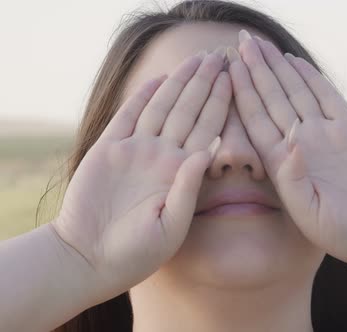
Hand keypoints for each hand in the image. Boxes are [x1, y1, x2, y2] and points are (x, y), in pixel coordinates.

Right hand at [51, 48, 230, 295]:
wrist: (90, 258)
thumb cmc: (136, 252)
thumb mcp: (171, 225)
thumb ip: (188, 188)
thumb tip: (208, 151)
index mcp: (182, 172)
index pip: (207, 129)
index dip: (221, 103)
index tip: (235, 79)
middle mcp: (163, 156)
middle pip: (188, 110)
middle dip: (204, 83)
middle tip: (220, 56)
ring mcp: (136, 151)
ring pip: (162, 107)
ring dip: (179, 82)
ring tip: (196, 59)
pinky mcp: (108, 150)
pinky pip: (128, 116)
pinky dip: (142, 96)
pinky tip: (159, 79)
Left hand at [228, 30, 346, 270]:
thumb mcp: (312, 215)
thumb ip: (295, 182)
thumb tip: (289, 143)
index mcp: (284, 163)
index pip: (256, 121)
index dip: (242, 94)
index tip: (228, 69)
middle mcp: (301, 143)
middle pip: (271, 99)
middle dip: (254, 70)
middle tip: (239, 42)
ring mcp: (325, 132)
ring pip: (294, 91)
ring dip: (276, 67)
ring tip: (259, 44)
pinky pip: (326, 95)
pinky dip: (309, 77)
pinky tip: (293, 60)